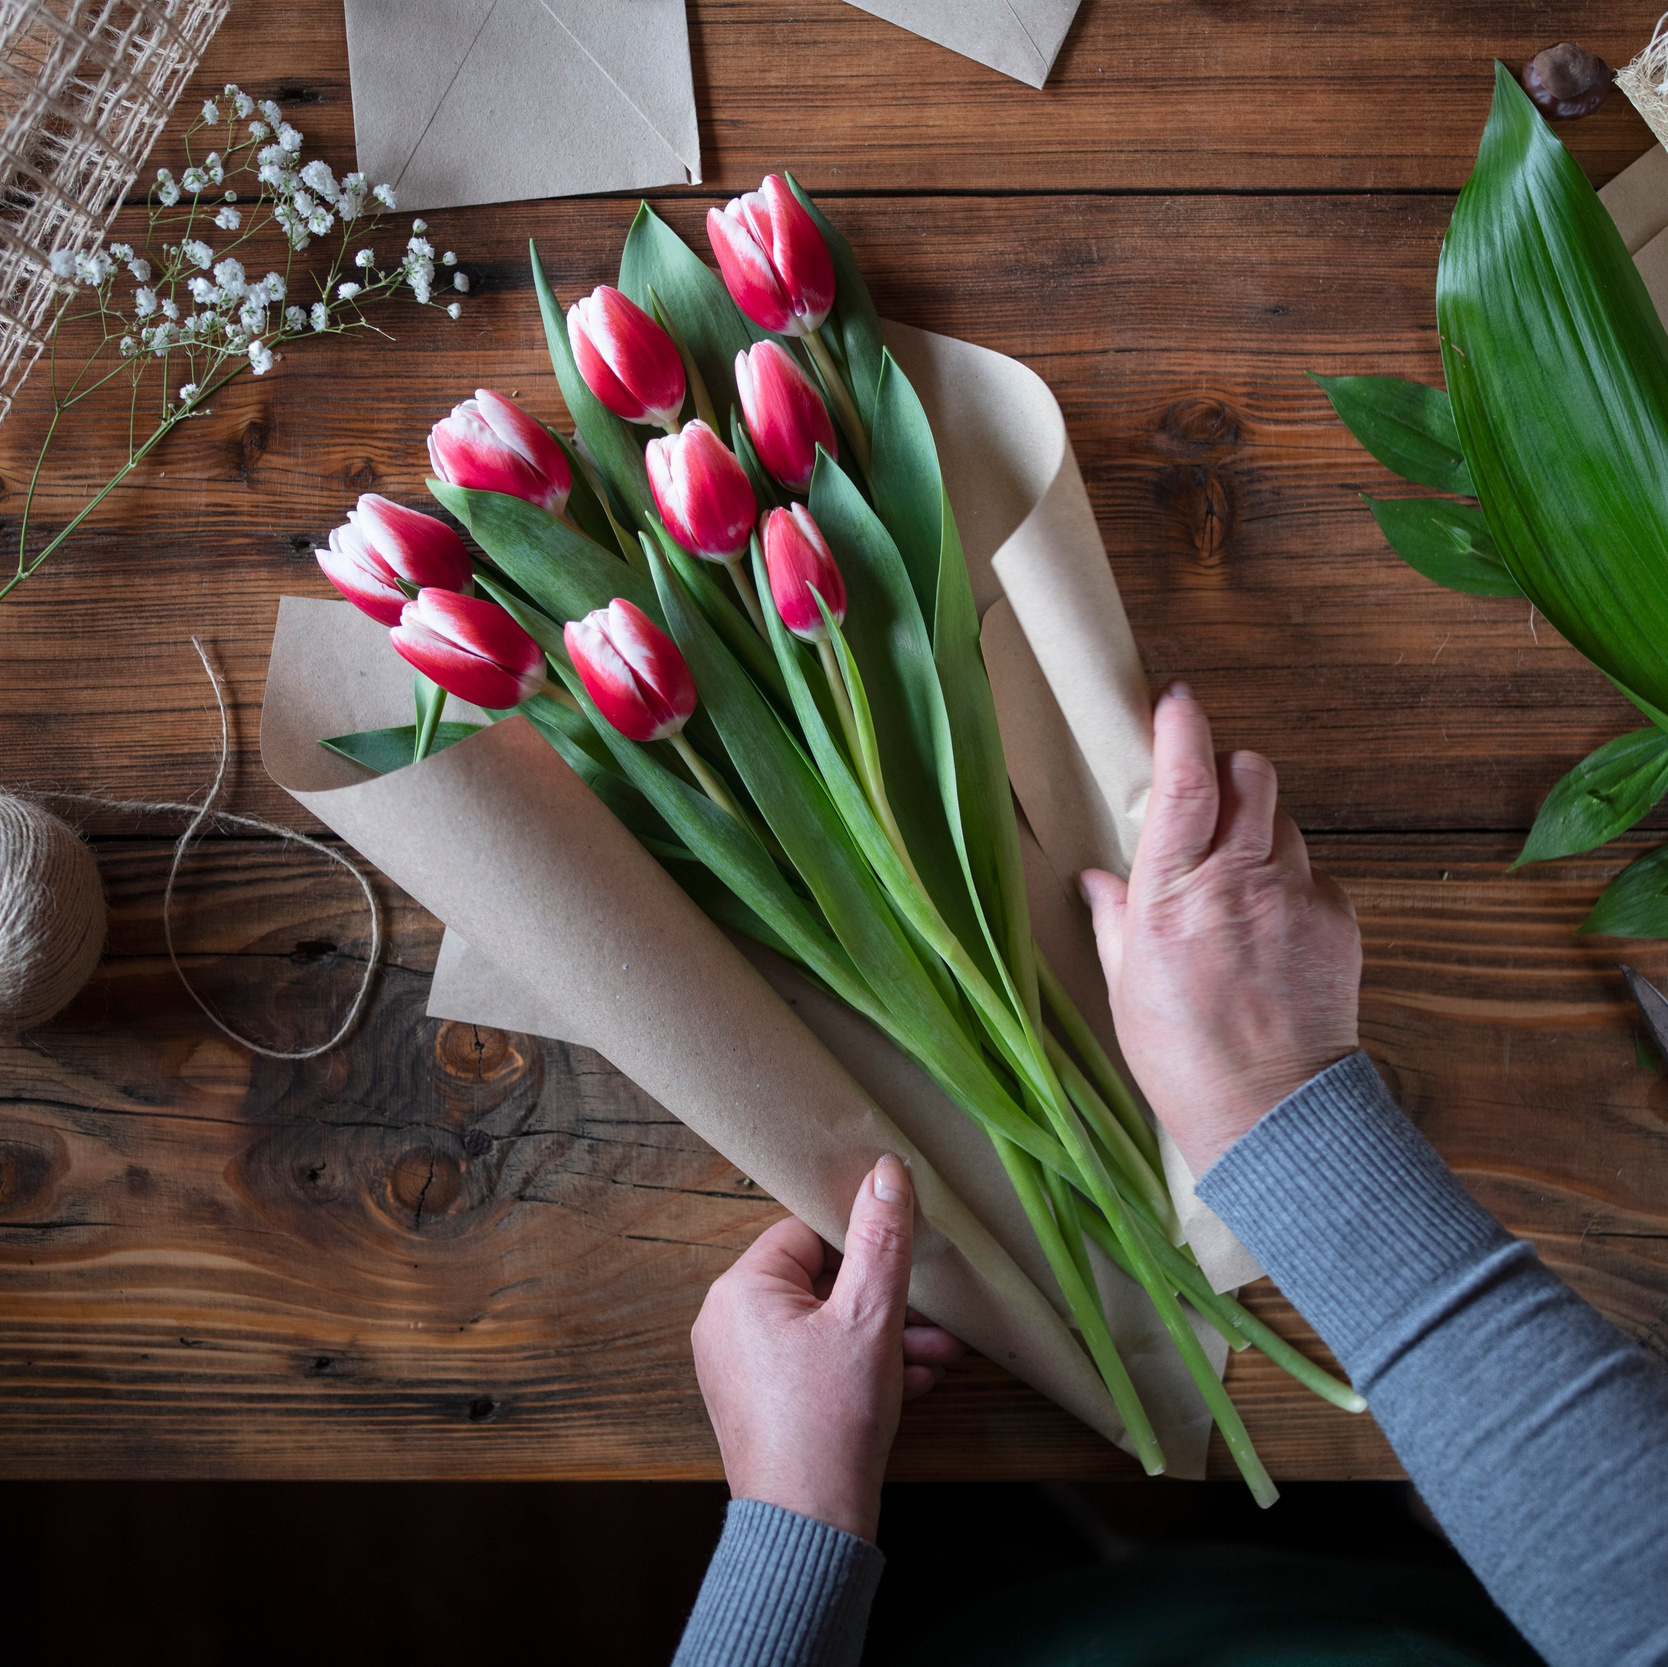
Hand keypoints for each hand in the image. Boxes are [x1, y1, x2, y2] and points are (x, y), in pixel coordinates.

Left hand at [690, 1154, 964, 1541]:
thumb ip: (881, 1239)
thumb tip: (885, 1169)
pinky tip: (914, 1383)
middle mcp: (728, 1321)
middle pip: (820, 1283)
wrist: (809, 1528)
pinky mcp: (759, 1403)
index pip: (806, 1232)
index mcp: (742, 1288)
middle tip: (938, 1319)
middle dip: (888, 1301)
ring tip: (941, 1356)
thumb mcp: (871, 1316)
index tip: (907, 1255)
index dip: (861, 1241)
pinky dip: (860, 1367)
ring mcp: (740, 1366)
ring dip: (885, 1337)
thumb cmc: (832, 1418)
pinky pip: (814, 1364)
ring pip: (824, 1328)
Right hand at [1080, 683, 1361, 1177]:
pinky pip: (1316, 871)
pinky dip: (1293, 880)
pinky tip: (1273, 924)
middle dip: (1230, 772)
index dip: (1182, 728)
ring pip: (1285, 821)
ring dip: (1260, 829)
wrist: (1270, 1113)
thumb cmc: (1182, 1055)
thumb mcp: (1124, 984)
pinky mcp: (1338, 920)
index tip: (1175, 700)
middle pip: (1251, 775)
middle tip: (1210, 801)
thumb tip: (1098, 879)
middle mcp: (1237, 881)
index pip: (1186, 781)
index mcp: (1172, 894)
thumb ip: (1116, 916)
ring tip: (1239, 880)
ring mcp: (1295, 897)